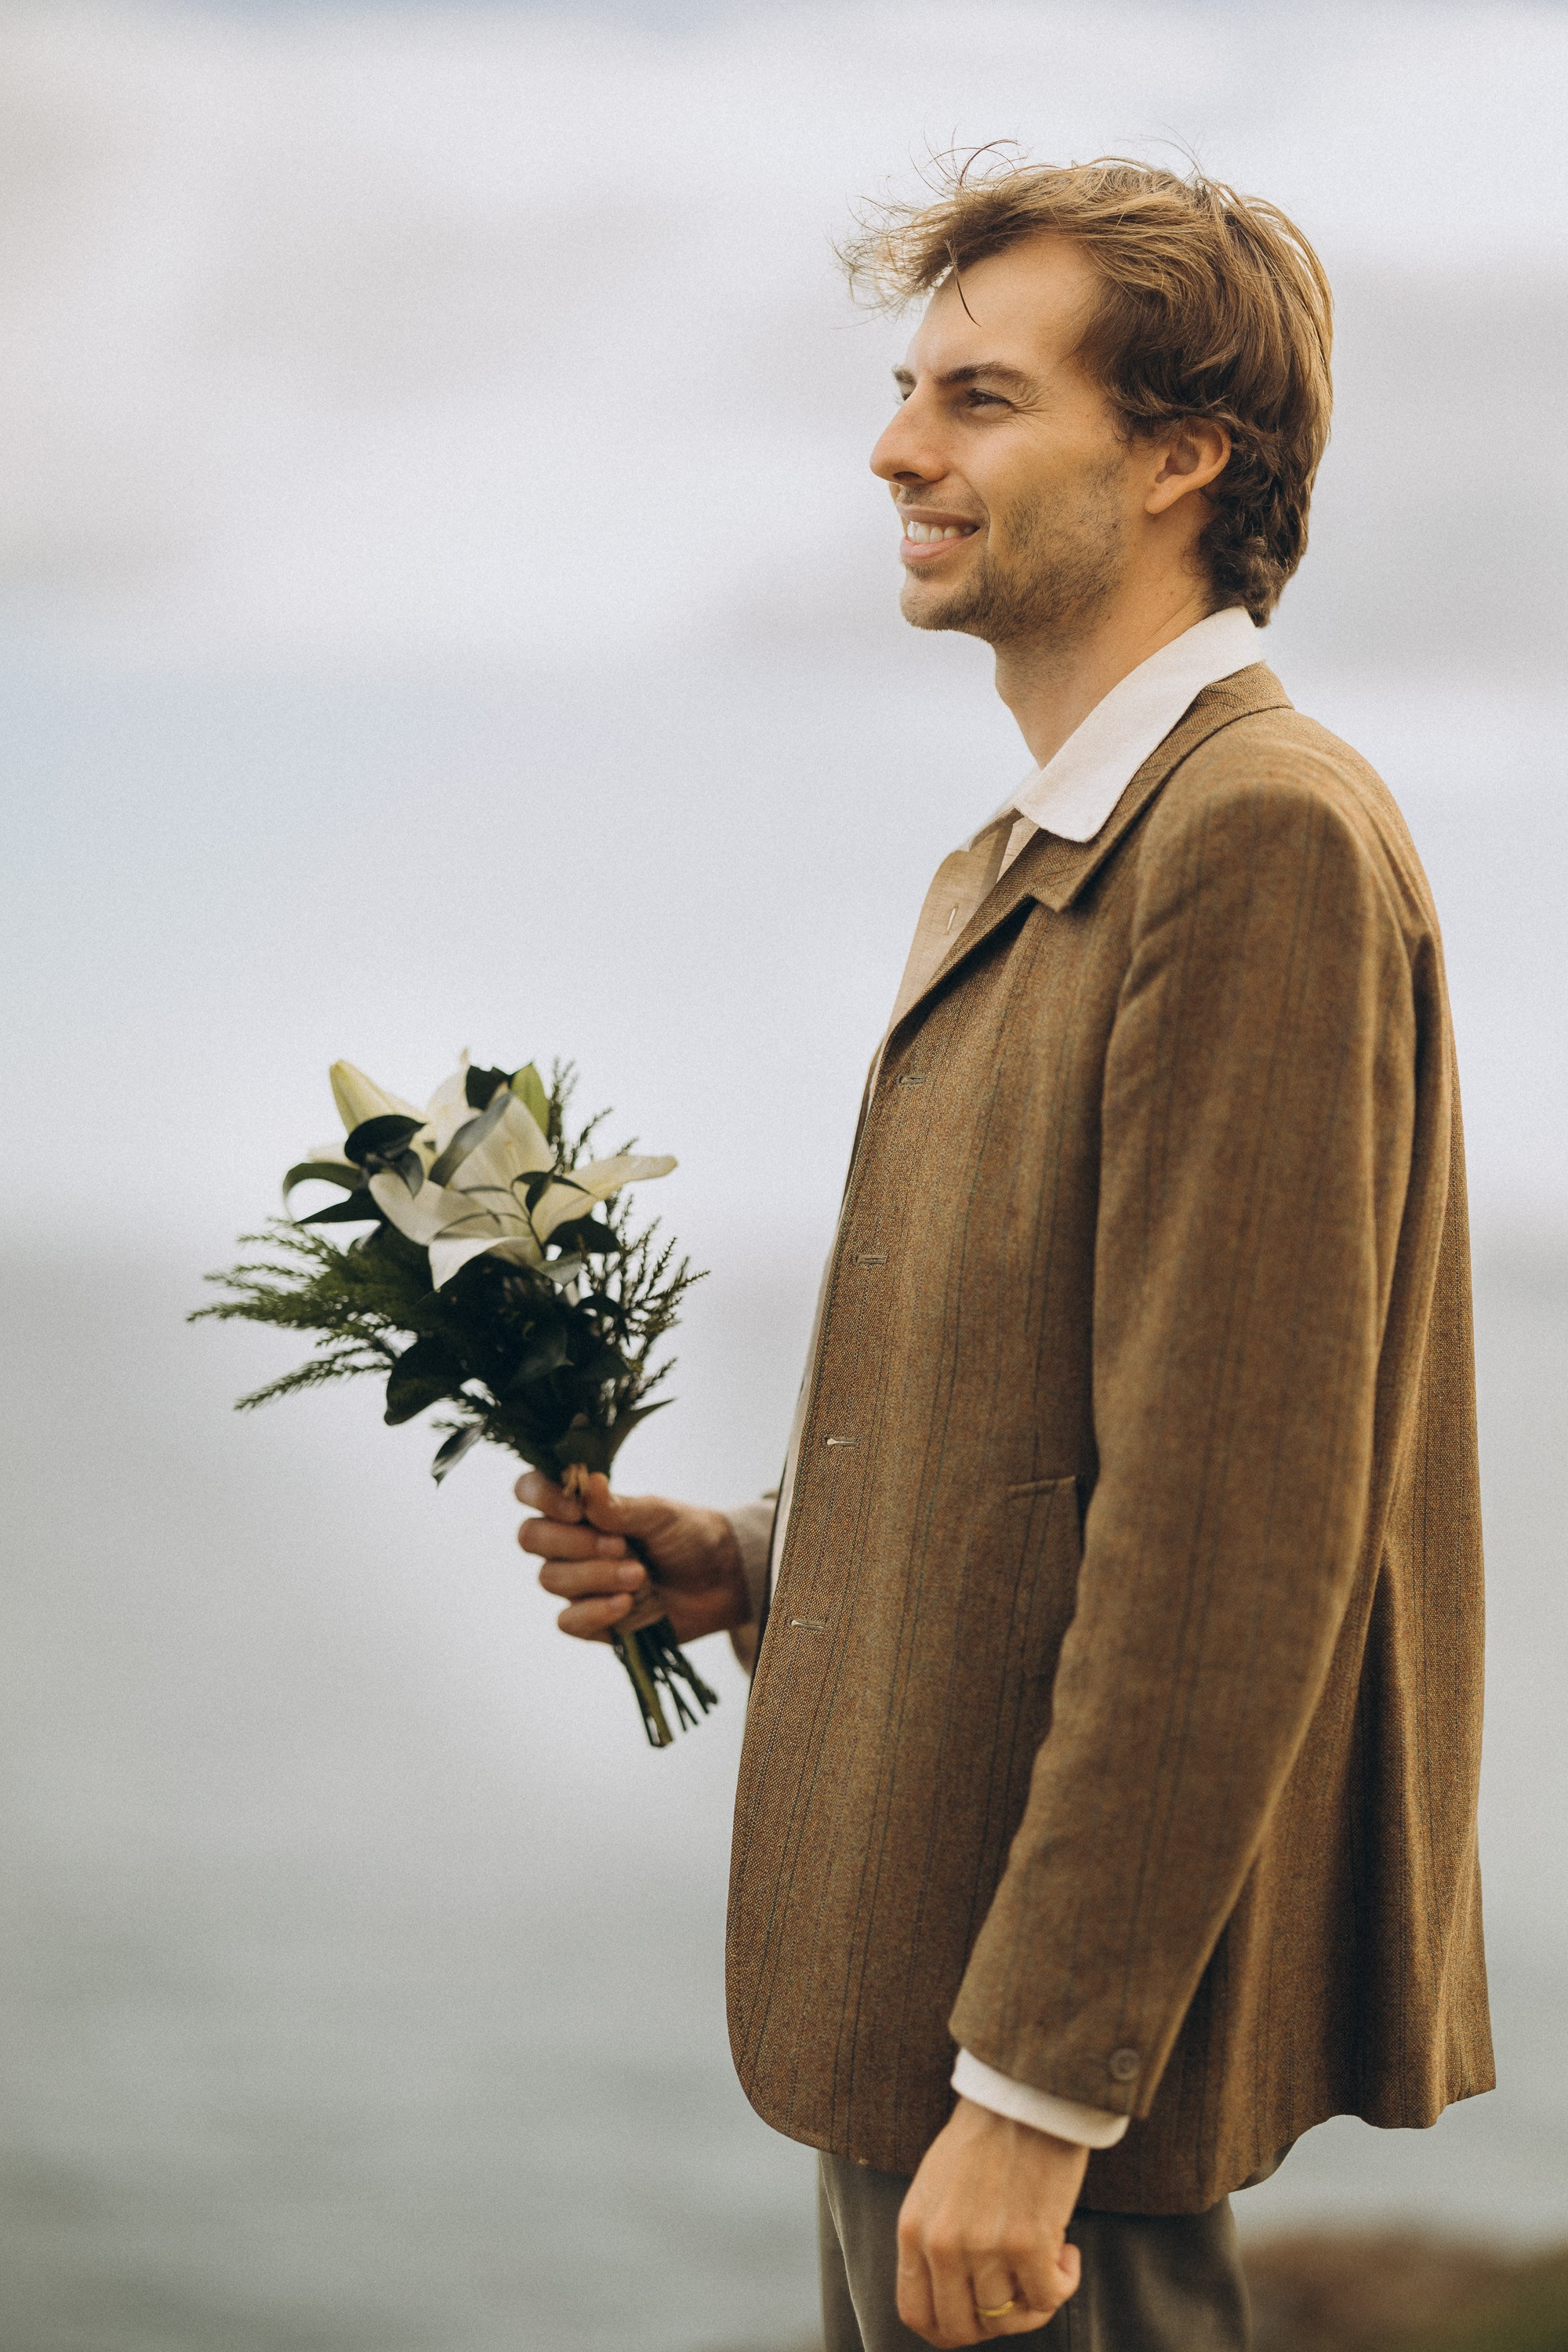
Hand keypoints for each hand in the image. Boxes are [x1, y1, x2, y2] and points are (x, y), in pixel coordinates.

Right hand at [516, 1469, 750, 1645]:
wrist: (719, 1582)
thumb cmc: (686, 1536)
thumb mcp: (660, 1515)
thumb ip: (620, 1506)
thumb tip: (587, 1481)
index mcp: (579, 1506)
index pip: (530, 1490)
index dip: (541, 1497)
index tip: (576, 1509)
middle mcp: (567, 1542)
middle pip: (530, 1537)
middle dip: (573, 1543)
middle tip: (621, 1545)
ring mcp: (575, 1582)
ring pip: (550, 1578)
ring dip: (596, 1575)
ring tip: (640, 1574)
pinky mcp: (588, 1620)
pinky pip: (568, 1620)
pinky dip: (596, 1611)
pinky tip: (628, 1603)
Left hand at [896, 2098, 1086, 2345]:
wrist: (1024, 2093)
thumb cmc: (986, 2134)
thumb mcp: (936, 2187)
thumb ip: (934, 2239)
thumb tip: (955, 2294)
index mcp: (912, 2228)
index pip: (916, 2313)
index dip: (951, 2327)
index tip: (980, 2314)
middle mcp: (941, 2245)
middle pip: (962, 2329)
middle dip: (996, 2323)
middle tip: (1019, 2292)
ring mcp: (983, 2247)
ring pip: (1010, 2318)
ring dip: (1035, 2298)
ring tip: (1047, 2258)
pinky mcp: (1028, 2243)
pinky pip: (1050, 2298)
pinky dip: (1064, 2282)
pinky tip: (1066, 2250)